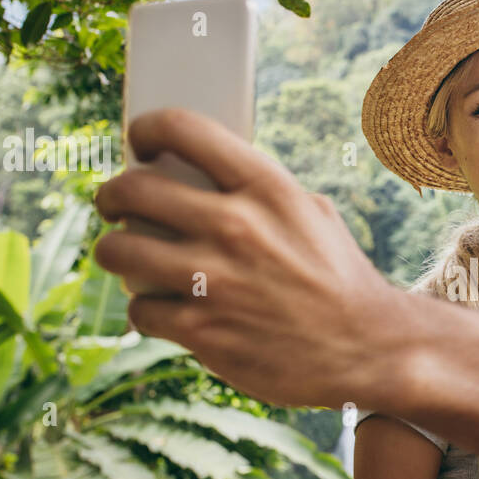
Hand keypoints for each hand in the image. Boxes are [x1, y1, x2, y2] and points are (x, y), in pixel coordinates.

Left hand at [92, 107, 397, 408]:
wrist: (367, 349)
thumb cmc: (338, 278)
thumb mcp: (312, 214)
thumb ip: (260, 192)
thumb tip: (203, 174)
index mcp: (267, 189)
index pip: (183, 130)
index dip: (148, 128)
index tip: (140, 142)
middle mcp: (237, 228)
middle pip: (133, 190)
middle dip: (111, 195)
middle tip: (112, 204)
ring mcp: (215, 282)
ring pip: (119, 251)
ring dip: (112, 251)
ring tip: (121, 254)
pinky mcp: (203, 332)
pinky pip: (140, 310)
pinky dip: (145, 310)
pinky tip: (161, 310)